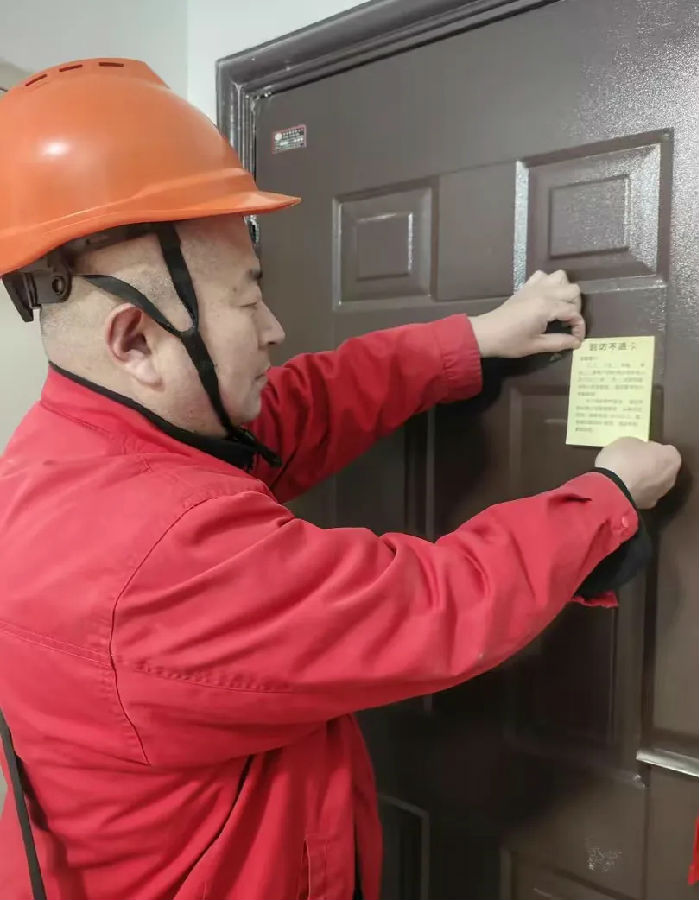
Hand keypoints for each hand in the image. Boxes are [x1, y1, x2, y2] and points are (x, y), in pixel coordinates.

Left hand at [470, 270, 584, 357]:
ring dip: (565, 290)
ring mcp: (534, 287)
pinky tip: (546, 297)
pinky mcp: (525, 287)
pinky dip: (549, 283)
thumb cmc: (510, 341)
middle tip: (568, 322)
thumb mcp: (536, 345)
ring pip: (560, 277)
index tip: (576, 339)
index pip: (574, 312)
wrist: (486, 334)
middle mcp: (544, 292)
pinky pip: (543, 275)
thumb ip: (559, 342)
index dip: (579, 327)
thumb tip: (576, 342)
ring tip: (560, 307)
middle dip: (576, 306)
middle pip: (573, 290)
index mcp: (547, 307)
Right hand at [596, 438, 680, 508]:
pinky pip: (640, 495)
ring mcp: (659, 494)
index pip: (665, 450)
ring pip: (652, 484)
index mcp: (671, 458)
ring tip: (623, 477)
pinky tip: (619, 488)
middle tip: (631, 462)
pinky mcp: (645, 507)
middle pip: (661, 469)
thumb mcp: (628, 441)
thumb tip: (640, 453)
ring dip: (642, 481)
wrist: (611, 489)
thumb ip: (639, 446)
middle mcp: (671, 478)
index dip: (650, 449)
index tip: (638, 449)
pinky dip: (633, 492)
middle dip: (649, 466)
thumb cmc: (623, 458)